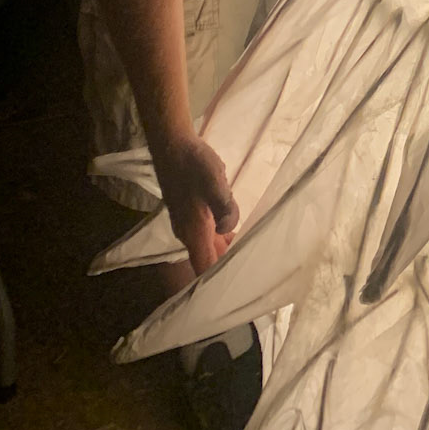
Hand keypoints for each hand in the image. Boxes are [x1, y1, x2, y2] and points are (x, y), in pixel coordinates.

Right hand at [154, 133, 239, 275]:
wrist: (173, 145)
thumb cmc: (194, 164)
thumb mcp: (214, 181)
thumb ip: (224, 206)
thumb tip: (228, 230)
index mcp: (194, 231)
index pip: (204, 267)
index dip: (219, 280)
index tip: (241, 284)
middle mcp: (189, 233)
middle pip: (208, 260)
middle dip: (227, 267)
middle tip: (254, 270)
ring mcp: (189, 223)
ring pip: (209, 247)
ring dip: (225, 252)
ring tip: (251, 253)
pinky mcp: (192, 213)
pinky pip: (208, 234)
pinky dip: (222, 238)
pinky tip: (237, 231)